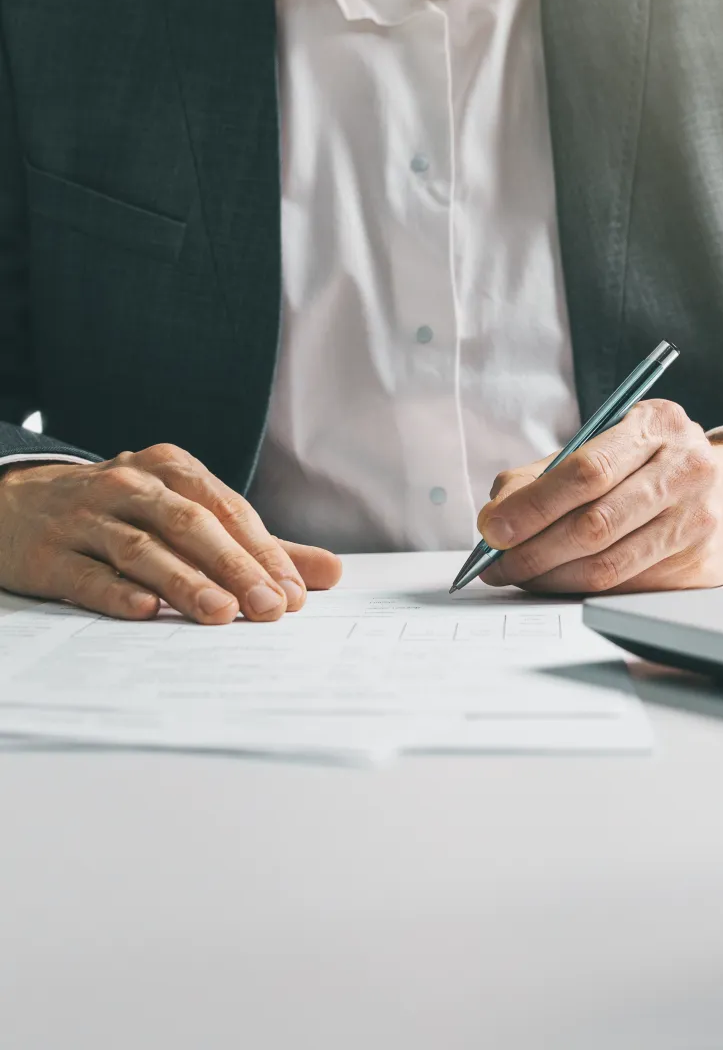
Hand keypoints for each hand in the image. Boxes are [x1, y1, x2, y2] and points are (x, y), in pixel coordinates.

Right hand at [0, 443, 341, 622]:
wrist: (15, 502)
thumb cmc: (123, 512)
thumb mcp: (189, 513)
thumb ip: (260, 545)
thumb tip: (330, 574)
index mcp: (172, 470)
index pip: (229, 511)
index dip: (264, 553)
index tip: (295, 592)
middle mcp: (130, 486)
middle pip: (192, 525)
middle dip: (235, 567)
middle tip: (270, 607)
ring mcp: (86, 518)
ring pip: (143, 548)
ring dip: (185, 582)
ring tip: (222, 613)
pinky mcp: (49, 554)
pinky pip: (87, 574)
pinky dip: (117, 592)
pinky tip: (147, 611)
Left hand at [476, 401, 722, 593]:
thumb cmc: (650, 466)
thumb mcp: (606, 446)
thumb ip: (545, 475)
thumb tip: (495, 522)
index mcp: (658, 425)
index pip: (587, 470)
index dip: (533, 506)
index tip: (493, 530)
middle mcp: (688, 468)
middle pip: (597, 523)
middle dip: (534, 550)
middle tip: (497, 564)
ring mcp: (700, 520)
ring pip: (609, 565)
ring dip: (552, 577)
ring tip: (521, 575)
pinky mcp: (703, 566)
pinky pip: (627, 588)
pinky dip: (581, 590)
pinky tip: (559, 582)